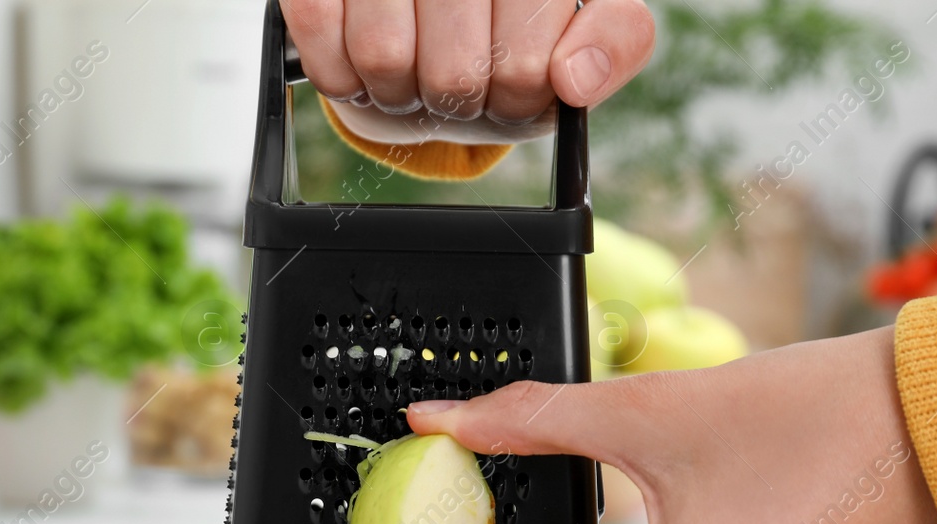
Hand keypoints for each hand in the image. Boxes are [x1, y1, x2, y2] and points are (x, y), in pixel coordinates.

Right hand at [281, 0, 655, 144]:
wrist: (434, 11)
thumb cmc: (514, 16)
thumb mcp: (585, 25)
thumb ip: (614, 42)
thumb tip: (576, 78)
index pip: (528, 67)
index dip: (518, 99)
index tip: (515, 81)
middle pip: (454, 74)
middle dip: (457, 100)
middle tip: (460, 77)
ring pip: (385, 58)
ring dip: (399, 92)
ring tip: (414, 67)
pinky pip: (321, 34)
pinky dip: (344, 76)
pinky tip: (366, 62)